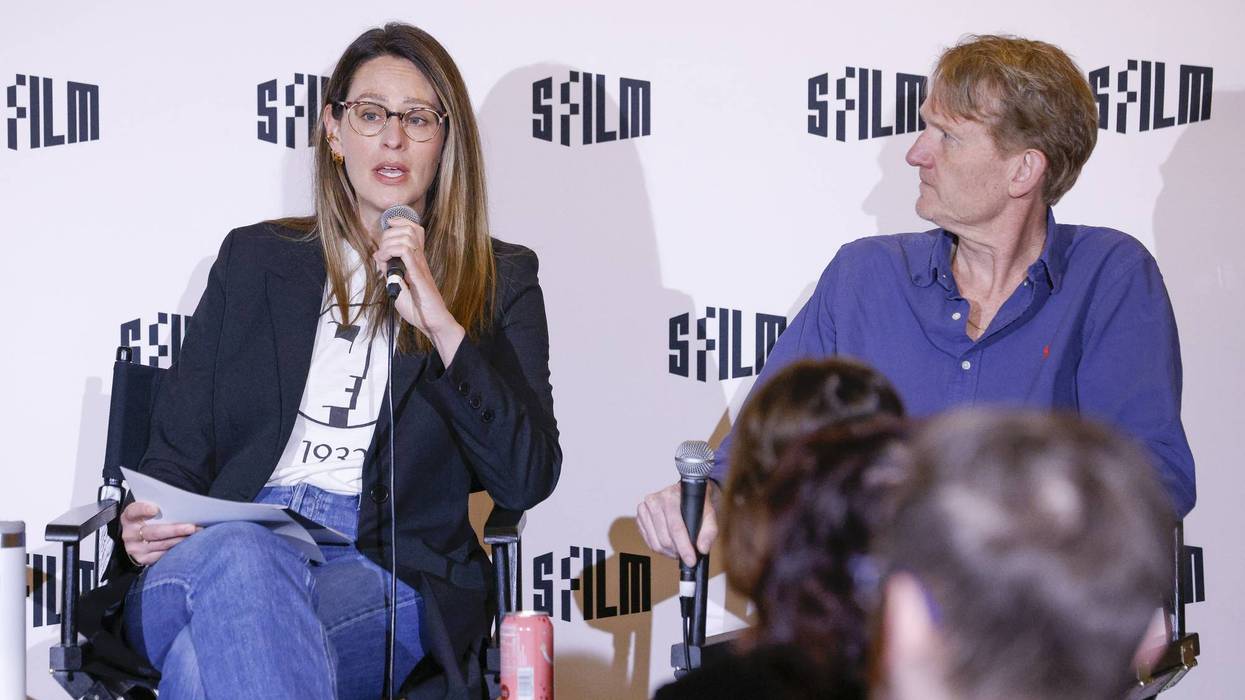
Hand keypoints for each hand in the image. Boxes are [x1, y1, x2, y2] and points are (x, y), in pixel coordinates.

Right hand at [120, 500, 198, 565]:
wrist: (138, 539)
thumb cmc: (148, 520)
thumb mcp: (147, 512)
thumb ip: (159, 508)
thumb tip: (182, 506)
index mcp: (129, 518)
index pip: (133, 511)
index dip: (144, 510)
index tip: (156, 509)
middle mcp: (130, 534)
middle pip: (153, 532)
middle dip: (175, 530)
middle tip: (191, 527)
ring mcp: (135, 548)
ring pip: (161, 545)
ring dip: (180, 540)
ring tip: (195, 535)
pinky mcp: (142, 559)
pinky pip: (162, 555)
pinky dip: (176, 549)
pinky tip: (187, 545)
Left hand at [371, 217, 464, 360]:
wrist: (432, 322)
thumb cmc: (418, 308)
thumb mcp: (397, 286)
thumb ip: (389, 271)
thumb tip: (378, 256)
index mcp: (416, 260)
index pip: (412, 230)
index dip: (399, 223)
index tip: (386, 229)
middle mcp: (419, 259)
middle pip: (408, 229)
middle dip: (389, 234)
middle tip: (381, 250)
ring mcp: (420, 266)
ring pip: (407, 237)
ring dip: (389, 242)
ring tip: (383, 256)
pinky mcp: (419, 275)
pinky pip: (406, 253)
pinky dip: (391, 251)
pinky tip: (385, 260)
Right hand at [636, 480, 718, 566]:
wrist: (688, 492)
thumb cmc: (697, 502)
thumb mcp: (710, 513)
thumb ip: (710, 530)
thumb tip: (702, 548)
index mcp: (670, 496)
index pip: (675, 527)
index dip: (684, 547)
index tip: (691, 560)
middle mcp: (654, 500)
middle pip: (665, 539)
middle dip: (678, 551)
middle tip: (688, 555)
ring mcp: (645, 509)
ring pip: (656, 543)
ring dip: (670, 552)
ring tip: (680, 551)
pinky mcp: (640, 518)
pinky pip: (649, 542)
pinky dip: (661, 549)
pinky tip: (671, 546)